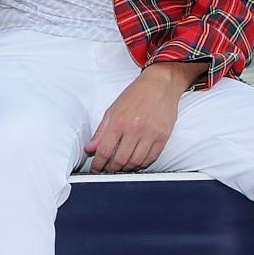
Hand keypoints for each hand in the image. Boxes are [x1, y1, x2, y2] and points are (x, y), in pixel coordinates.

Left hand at [86, 61, 202, 171]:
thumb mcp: (112, 110)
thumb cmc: (135, 95)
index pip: (104, 150)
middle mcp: (134, 129)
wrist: (160, 85)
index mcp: (119, 122)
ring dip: (126, 168)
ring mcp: (150, 134)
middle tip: (108, 169)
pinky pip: (151, 158)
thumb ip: (101, 131)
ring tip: (121, 166)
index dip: (98, 164)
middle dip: (111, 168)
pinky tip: (136, 162)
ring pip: (136, 162)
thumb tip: (90, 149)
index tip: (96, 168)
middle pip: (120, 160)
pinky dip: (142, 164)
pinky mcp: (163, 137)